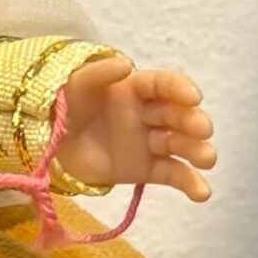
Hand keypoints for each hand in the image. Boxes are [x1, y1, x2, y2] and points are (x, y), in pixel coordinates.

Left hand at [57, 57, 215, 198]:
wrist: (49, 145)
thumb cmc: (66, 107)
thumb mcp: (76, 84)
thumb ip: (98, 73)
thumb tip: (126, 64)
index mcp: (135, 88)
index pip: (164, 85)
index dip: (180, 89)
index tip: (194, 97)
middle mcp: (149, 113)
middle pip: (177, 115)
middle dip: (192, 121)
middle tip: (203, 130)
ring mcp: (150, 142)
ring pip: (179, 144)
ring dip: (197, 150)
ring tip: (208, 159)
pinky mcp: (146, 170)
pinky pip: (172, 174)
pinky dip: (189, 183)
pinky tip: (202, 193)